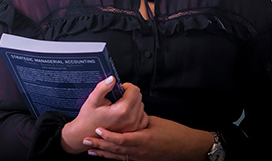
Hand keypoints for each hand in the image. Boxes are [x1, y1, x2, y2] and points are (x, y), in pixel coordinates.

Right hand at [61, 77, 148, 153]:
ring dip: (133, 103)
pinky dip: (137, 113)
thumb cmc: (88, 118)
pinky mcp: (135, 131)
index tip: (119, 89)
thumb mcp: (92, 100)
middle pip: (139, 97)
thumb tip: (112, 79)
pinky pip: (143, 116)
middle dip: (129, 94)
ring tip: (120, 106)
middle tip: (117, 98)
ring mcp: (134, 126)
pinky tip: (126, 113)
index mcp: (122, 111)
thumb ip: (103, 88)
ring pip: (141, 106)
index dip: (126, 86)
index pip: (134, 90)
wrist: (86, 134)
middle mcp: (131, 119)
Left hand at [83, 116, 214, 160]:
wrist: (187, 147)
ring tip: (90, 151)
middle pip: (115, 150)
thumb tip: (127, 115)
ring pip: (118, 157)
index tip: (97, 129)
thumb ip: (139, 120)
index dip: (108, 135)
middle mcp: (140, 152)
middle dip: (99, 146)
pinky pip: (125, 160)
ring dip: (103, 154)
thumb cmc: (174, 133)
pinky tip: (105, 156)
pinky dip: (113, 158)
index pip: (121, 139)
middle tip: (85, 141)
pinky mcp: (142, 160)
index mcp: (143, 140)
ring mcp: (141, 158)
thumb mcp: (155, 123)